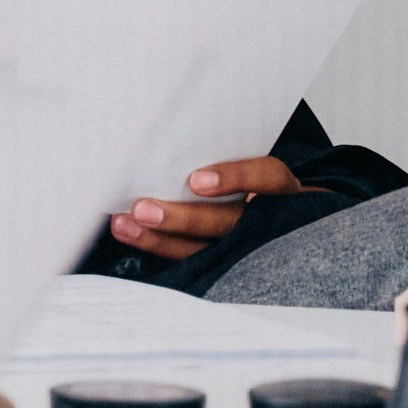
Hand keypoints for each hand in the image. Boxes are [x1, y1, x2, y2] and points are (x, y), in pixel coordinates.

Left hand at [110, 151, 304, 262]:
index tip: (196, 181)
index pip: (268, 177)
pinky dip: (160, 246)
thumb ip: (216, 154)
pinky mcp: (227, 263)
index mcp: (278, 186)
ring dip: (161, 238)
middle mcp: (270, 216)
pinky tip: (132, 234)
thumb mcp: (241, 158)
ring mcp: (250, 245)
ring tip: (125, 225)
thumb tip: (162, 144)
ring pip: (207, 248)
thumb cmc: (246, 173)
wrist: (281, 219)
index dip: (235, 178)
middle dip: (185, 218)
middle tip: (143, 209)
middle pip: (230, 221)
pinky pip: (193, 259)